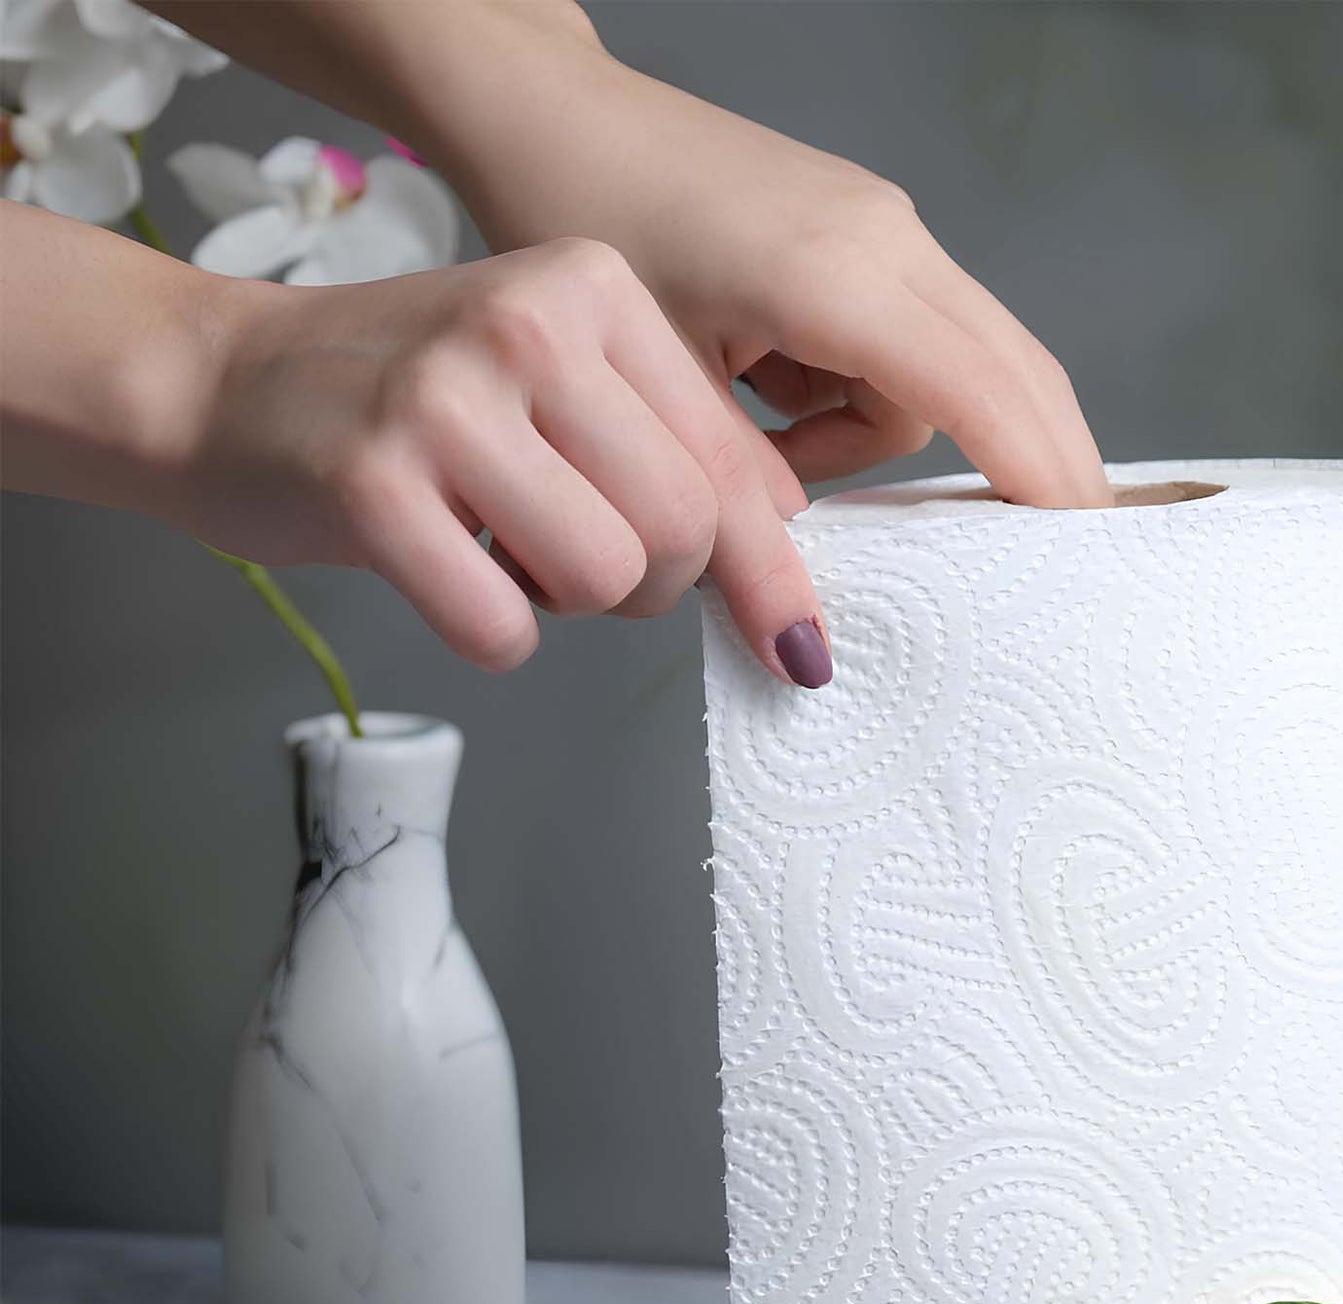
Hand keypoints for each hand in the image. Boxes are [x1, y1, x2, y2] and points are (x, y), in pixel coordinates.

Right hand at [186, 238, 833, 680]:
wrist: (220, 382)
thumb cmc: (413, 397)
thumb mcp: (559, 380)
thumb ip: (675, 446)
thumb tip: (788, 547)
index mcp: (593, 290)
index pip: (731, 462)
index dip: (765, 572)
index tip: (793, 644)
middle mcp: (527, 324)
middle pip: (686, 529)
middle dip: (654, 585)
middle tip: (581, 561)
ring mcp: (444, 399)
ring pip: (610, 578)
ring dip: (571, 604)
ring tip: (511, 553)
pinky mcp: (371, 484)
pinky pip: (505, 627)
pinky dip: (493, 632)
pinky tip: (450, 572)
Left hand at [426, 39, 1112, 510]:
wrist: (552, 113)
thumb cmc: (586, 223)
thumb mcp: (661, 382)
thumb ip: (745, 483)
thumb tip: (801, 562)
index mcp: (837, 275)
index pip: (977, 391)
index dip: (1035, 472)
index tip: (1079, 541)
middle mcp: (887, 240)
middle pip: (1015, 370)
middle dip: (1040, 458)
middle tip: (1067, 543)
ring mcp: (883, 227)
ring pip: (958, 365)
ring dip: (890, 434)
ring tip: (778, 445)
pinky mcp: (864, 230)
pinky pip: (913, 339)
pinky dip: (868, 395)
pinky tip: (777, 395)